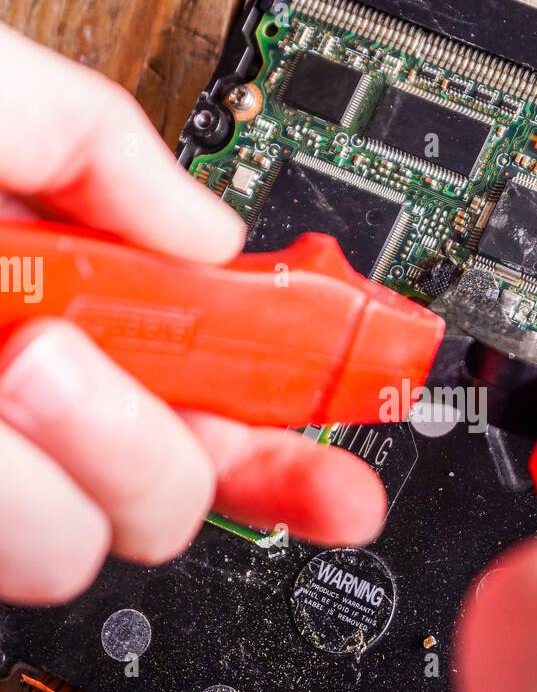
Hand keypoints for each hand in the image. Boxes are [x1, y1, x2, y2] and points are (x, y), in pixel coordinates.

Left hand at [0, 25, 385, 604]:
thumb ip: (103, 142)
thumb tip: (215, 235)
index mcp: (66, 296)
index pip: (211, 389)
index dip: (294, 439)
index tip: (347, 476)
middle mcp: (30, 390)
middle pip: (175, 498)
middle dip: (151, 439)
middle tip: (73, 358)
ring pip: (89, 548)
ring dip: (79, 449)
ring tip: (19, 355)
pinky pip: (27, 549)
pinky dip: (13, 486)